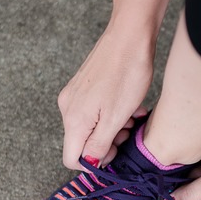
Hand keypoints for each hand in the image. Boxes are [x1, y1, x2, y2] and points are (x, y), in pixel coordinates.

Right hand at [57, 25, 154, 169]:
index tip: (116, 153)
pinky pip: (95, 110)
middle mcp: (68, 107)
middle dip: (108, 143)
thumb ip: (99, 144)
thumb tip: (90, 162)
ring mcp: (75, 94)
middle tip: (128, 132)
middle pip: (83, 142)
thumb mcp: (116, 117)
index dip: (95, 162)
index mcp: (73, 119)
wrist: (130, 36)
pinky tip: (130, 106)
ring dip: (114, 127)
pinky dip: (113, 113)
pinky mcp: (85, 85)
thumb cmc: (126, 74)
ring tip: (132, 116)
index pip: (72, 158)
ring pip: (92, 126)